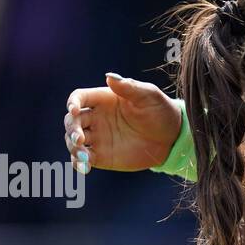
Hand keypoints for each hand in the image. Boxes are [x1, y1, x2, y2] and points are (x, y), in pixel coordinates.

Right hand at [63, 73, 181, 173]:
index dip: (73, 103)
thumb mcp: (148, 96)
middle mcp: (96, 118)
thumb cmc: (160, 111)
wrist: (172, 139)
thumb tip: (109, 77)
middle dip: (72, 128)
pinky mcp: (102, 156)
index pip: (78, 98)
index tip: (75, 110)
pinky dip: (78, 162)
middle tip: (80, 138)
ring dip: (72, 146)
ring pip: (73, 140)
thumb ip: (129, 87)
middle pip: (72, 120)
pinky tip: (83, 167)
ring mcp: (97, 137)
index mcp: (103, 99)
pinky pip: (84, 159)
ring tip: (83, 154)